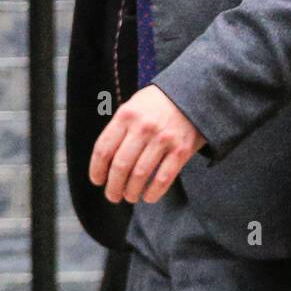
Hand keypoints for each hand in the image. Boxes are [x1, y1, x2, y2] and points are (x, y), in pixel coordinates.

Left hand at [89, 85, 207, 204]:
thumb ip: (119, 129)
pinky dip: (153, 192)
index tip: (97, 181)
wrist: (193, 94)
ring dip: (131, 192)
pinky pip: (163, 178)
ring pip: (140, 175)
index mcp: (126, 115)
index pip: (103, 148)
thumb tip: (105, 162)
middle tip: (112, 196)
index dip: (97, 169)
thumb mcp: (133, 106)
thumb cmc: (157, 104)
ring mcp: (163, 139)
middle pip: (120, 165)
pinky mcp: (181, 150)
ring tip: (130, 197)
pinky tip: (148, 197)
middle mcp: (143, 127)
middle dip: (113, 186)